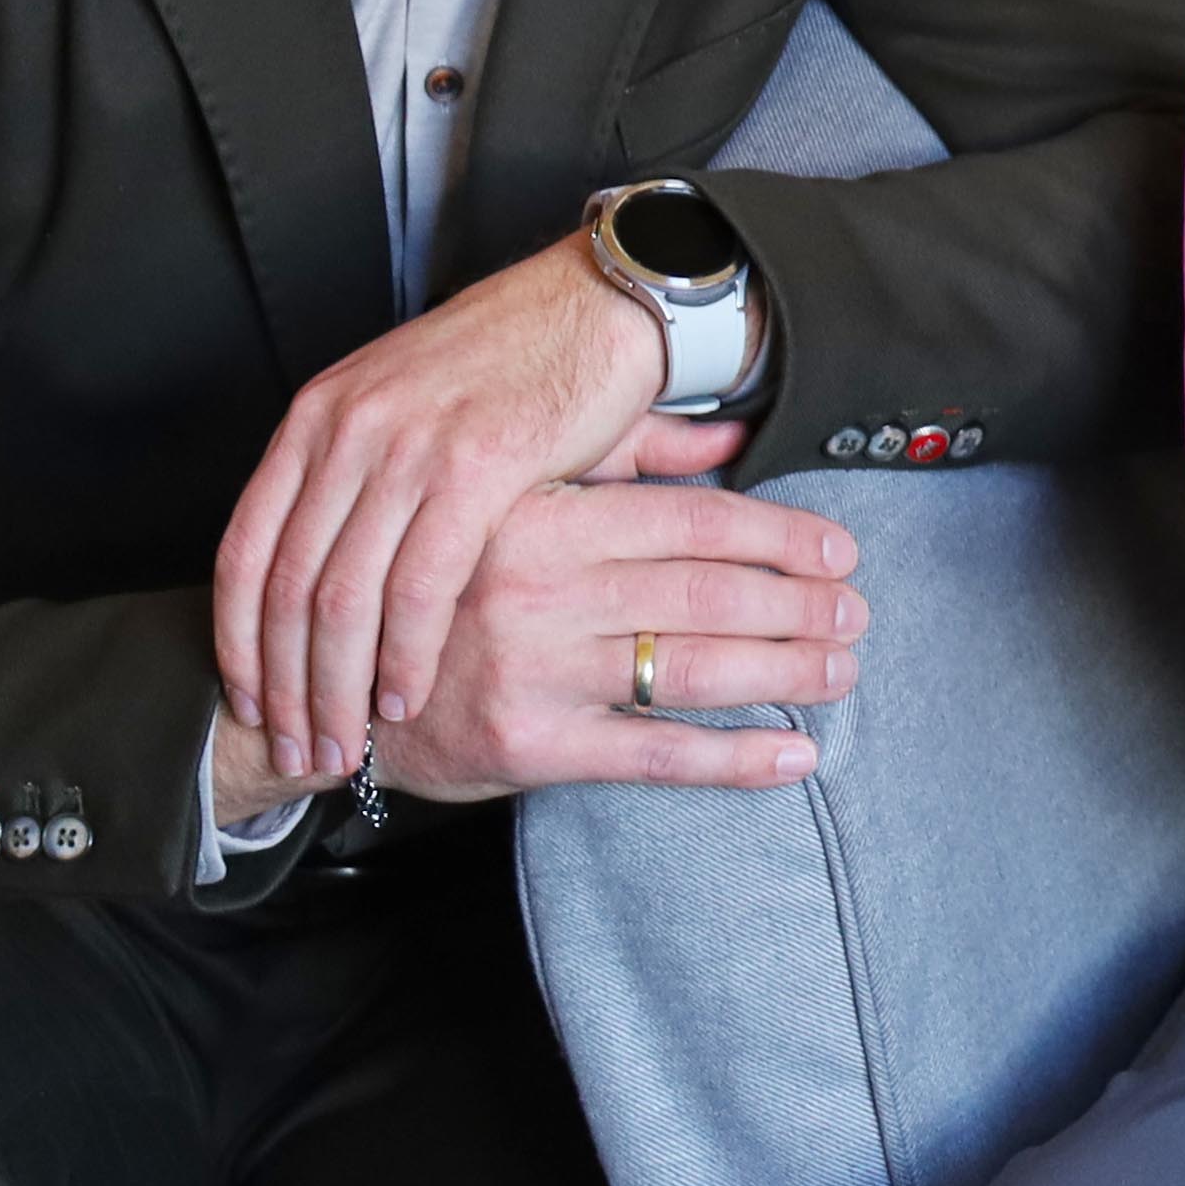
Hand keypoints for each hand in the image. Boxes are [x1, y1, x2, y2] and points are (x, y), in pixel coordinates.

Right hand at [201, 476, 861, 824]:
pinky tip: (795, 755)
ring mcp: (535, 668)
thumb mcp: (512, 497)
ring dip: (787, 670)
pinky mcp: (529, 743)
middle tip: (860, 612)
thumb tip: (728, 428)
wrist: (325, 680)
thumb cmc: (436, 584)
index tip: (840, 549)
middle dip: (801, 605)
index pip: (693, 519)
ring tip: (842, 670)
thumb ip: (618, 460)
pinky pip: (655, 755)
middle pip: (710, 592)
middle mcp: (541, 587)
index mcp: (541, 514)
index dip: (781, 535)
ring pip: (695, 667)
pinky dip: (736, 758)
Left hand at [212, 233, 741, 781]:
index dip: (239, 642)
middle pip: (284, 589)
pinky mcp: (475, 468)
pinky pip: (417, 586)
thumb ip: (359, 476)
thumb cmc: (513, 359)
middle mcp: (346, 431)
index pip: (245, 551)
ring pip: (340, 598)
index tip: (253, 703)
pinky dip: (404, 655)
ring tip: (346, 748)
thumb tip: (331, 564)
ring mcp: (406, 448)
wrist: (597, 301)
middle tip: (298, 751)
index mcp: (317, 416)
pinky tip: (405, 698)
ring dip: (337, 689)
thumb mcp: (405, 403)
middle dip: (286, 687)